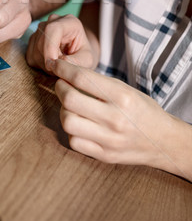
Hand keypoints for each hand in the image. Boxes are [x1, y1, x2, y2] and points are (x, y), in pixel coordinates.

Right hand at [26, 14, 94, 73]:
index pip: (53, 29)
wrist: (78, 53)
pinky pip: (30, 56)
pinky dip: (39, 65)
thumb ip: (76, 61)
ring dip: (45, 64)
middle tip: (61, 70)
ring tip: (58, 67)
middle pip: (41, 42)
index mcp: (69, 21)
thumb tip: (58, 62)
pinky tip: (51, 64)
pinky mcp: (33, 40)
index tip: (51, 65)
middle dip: (49, 60)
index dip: (49, 47)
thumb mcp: (88, 60)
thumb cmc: (84, 55)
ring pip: (35, 51)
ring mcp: (40, 29)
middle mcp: (52, 21)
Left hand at [53, 58, 191, 177]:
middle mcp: (115, 119)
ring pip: (68, 121)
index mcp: (123, 97)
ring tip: (70, 105)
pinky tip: (79, 123)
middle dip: (60, 87)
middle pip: (70, 99)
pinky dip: (71, 130)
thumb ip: (98, 82)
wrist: (164, 141)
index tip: (56, 64)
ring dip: (64, 109)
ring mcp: (109, 140)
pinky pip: (74, 141)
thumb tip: (66, 71)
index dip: (63, 69)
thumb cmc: (142, 110)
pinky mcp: (104, 155)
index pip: (82, 79)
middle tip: (62, 84)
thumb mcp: (126, 89)